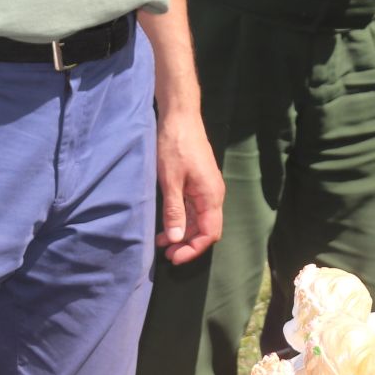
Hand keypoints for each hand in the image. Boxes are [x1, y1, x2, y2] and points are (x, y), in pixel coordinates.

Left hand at [155, 109, 223, 265]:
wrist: (180, 117)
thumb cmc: (175, 146)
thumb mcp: (170, 181)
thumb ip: (174, 211)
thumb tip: (177, 240)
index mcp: (211, 195)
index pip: (210, 233)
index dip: (193, 249)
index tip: (173, 257)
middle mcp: (213, 194)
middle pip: (207, 229)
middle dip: (188, 244)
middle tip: (165, 254)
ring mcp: (207, 188)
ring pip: (200, 220)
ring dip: (183, 233)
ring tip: (161, 243)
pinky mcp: (199, 182)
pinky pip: (195, 208)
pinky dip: (182, 220)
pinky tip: (166, 225)